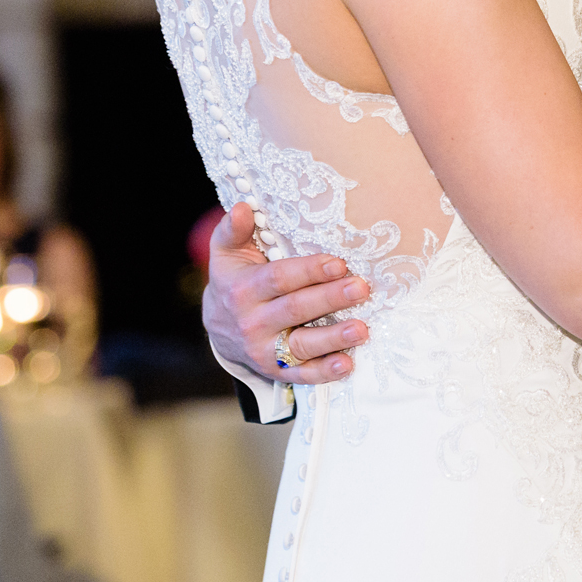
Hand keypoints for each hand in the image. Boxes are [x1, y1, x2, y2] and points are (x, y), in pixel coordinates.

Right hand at [203, 203, 371, 383]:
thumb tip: (243, 207)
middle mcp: (253, 322)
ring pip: (301, 346)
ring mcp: (265, 350)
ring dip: (333, 339)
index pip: (279, 279)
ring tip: (362, 329)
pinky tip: (347, 364)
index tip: (338, 263)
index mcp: (244, 290)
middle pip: (295, 310)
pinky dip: (324, 372)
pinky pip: (301, 374)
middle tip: (362, 289)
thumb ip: (233, 230)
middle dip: (330, 299)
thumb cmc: (234, 280)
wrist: (218, 328)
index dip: (308, 271)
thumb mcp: (227, 253)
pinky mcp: (276, 371)